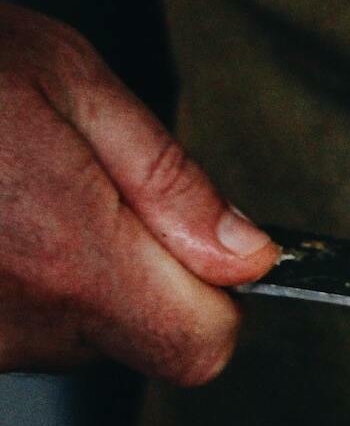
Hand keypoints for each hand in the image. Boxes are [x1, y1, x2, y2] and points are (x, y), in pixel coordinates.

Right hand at [0, 4, 276, 384]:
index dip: (216, 296)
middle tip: (75, 183)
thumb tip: (249, 253)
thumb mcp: (65, 78)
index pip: (201, 346)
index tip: (196, 243)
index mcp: (69, 260)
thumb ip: (169, 179)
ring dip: (60, 273)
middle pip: (133, 340)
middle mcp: (15, 323)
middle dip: (134, 273)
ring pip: (64, 336)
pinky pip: (3, 328)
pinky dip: (2, 279)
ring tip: (4, 186)